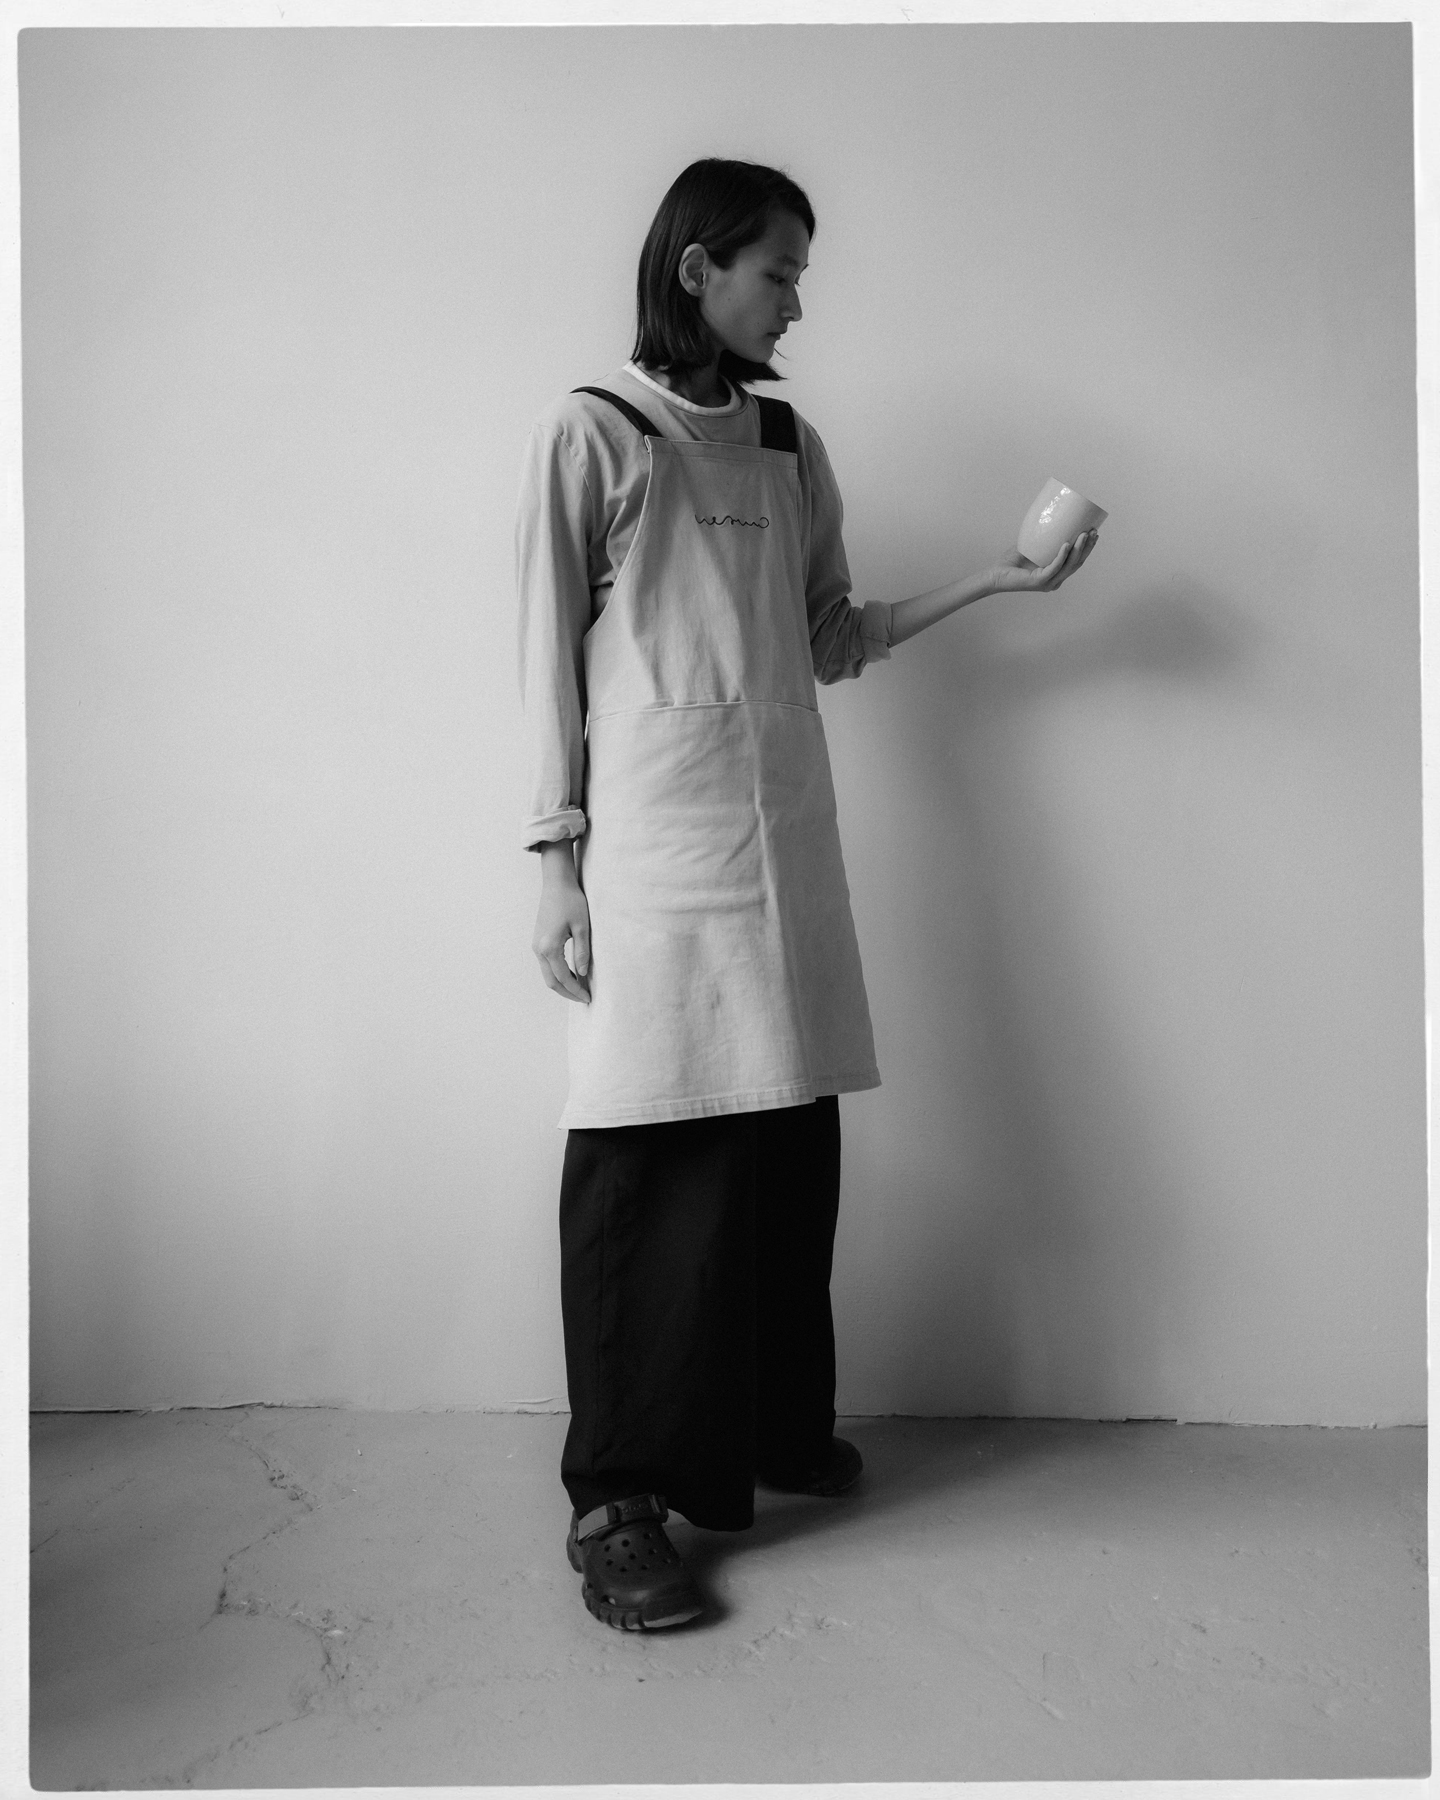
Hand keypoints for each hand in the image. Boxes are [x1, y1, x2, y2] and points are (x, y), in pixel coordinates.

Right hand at [533, 844, 590, 1003]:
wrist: (556, 883)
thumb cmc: (571, 902)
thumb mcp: (582, 927)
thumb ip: (582, 952)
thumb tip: (582, 974)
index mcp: (549, 947)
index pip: (563, 978)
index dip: (576, 990)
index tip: (588, 998)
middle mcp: (539, 949)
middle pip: (551, 981)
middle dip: (567, 993)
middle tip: (584, 998)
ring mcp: (536, 946)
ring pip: (547, 974)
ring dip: (562, 984)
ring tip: (580, 988)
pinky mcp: (538, 941)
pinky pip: (546, 965)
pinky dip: (557, 974)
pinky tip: (572, 974)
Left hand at [988, 529, 1099, 594]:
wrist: (994, 575)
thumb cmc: (1011, 562)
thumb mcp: (1032, 546)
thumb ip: (1043, 536)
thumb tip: (1052, 514)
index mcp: (1056, 574)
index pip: (1077, 561)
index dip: (1087, 548)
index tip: (1095, 532)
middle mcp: (1055, 580)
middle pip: (1077, 563)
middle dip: (1088, 547)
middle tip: (1094, 531)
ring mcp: (1048, 582)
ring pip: (1069, 565)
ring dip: (1079, 549)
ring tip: (1084, 534)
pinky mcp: (1039, 582)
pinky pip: (1054, 567)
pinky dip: (1062, 556)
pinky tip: (1067, 544)